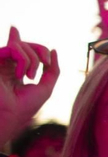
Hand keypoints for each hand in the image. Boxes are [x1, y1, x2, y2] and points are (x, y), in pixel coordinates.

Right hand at [0, 28, 59, 143]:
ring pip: (19, 45)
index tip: (28, 43)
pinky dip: (23, 60)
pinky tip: (20, 75)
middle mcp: (6, 65)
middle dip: (40, 50)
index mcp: (15, 71)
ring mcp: (0, 63)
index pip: (19, 50)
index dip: (22, 41)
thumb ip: (52, 70)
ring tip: (29, 76)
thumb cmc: (26, 106)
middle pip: (25, 45)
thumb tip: (54, 50)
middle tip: (46, 63)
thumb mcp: (46, 87)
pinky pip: (13, 48)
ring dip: (32, 59)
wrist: (10, 114)